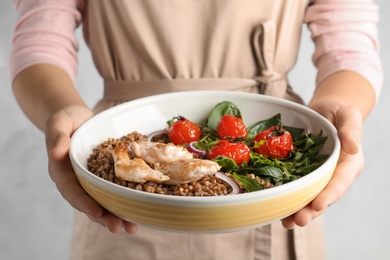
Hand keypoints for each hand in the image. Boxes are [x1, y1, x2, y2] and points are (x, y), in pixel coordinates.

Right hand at [45, 105, 138, 233]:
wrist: (78, 118)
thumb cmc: (66, 119)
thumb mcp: (59, 123)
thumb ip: (57, 137)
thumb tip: (56, 153)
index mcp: (63, 172)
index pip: (72, 191)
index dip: (84, 203)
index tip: (97, 212)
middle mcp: (78, 181)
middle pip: (90, 202)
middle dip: (104, 217)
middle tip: (120, 227)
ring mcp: (93, 180)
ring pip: (104, 201)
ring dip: (118, 214)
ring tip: (133, 227)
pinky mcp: (106, 175)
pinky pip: (115, 189)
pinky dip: (127, 199)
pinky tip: (141, 207)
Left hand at [282, 100, 363, 228]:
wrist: (324, 111)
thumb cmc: (338, 111)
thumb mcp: (348, 114)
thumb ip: (352, 128)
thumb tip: (353, 147)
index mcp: (349, 163)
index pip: (340, 181)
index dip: (329, 195)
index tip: (317, 205)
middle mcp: (334, 174)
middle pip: (324, 195)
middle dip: (311, 210)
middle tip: (297, 221)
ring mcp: (319, 176)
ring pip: (310, 197)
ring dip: (299, 210)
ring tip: (286, 223)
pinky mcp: (305, 173)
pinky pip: (298, 187)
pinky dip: (289, 198)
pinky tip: (277, 207)